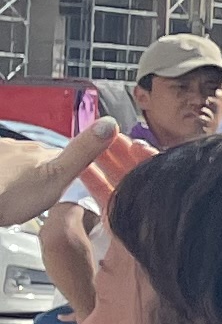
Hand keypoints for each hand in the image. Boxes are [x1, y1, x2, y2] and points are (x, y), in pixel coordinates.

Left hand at [0, 122, 119, 228]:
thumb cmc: (7, 197)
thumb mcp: (56, 177)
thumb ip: (82, 152)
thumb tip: (109, 123)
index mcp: (39, 151)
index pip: (60, 155)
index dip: (66, 170)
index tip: (64, 184)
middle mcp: (16, 148)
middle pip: (35, 159)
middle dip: (37, 174)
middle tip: (37, 197)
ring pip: (13, 166)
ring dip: (17, 179)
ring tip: (16, 199)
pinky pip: (3, 173)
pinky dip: (5, 184)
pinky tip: (4, 196)